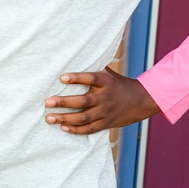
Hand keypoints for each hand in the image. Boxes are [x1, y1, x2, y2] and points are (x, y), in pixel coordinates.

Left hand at [44, 68, 160, 133]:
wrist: (141, 101)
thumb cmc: (118, 84)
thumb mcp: (109, 74)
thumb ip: (93, 68)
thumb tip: (72, 57)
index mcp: (106, 81)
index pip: (90, 78)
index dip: (76, 78)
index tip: (62, 77)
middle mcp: (105, 97)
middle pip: (83, 101)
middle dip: (64, 102)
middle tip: (47, 102)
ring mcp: (106, 112)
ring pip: (84, 118)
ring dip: (65, 119)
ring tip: (49, 118)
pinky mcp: (106, 123)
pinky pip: (89, 129)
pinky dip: (76, 130)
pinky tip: (63, 127)